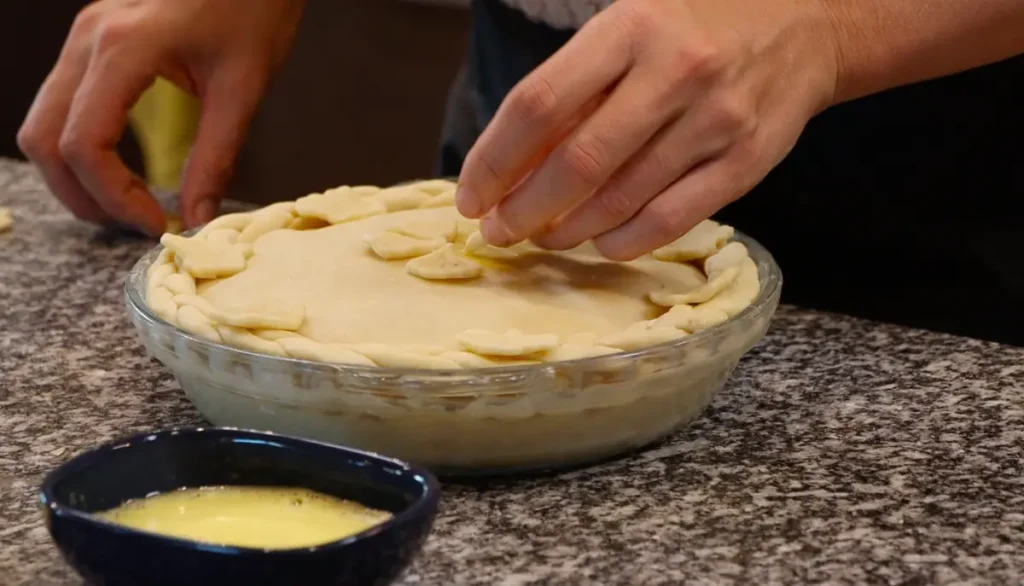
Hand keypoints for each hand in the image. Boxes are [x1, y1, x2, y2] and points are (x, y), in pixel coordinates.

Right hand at [17, 0, 304, 235]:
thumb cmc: (254, 9)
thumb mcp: (244, 88)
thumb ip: (216, 157)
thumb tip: (198, 216)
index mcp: (124, 48)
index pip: (85, 143)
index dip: (114, 198)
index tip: (157, 223)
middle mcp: (88, 39)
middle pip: (45, 139)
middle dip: (83, 195)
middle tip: (136, 222)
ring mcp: (83, 37)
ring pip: (42, 123)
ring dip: (73, 175)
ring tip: (126, 204)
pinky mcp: (91, 41)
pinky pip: (60, 105)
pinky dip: (78, 148)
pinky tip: (121, 171)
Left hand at [455, 0, 837, 259]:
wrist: (805, 26)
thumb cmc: (695, 27)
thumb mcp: (629, 28)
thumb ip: (575, 87)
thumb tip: (511, 164)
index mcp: (629, 28)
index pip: (538, 104)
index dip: (493, 159)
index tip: (471, 196)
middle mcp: (674, 72)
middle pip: (576, 162)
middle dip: (524, 209)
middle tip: (499, 231)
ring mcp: (715, 120)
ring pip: (621, 199)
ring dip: (568, 230)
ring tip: (543, 237)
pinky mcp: (745, 162)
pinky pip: (672, 219)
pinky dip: (624, 241)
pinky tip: (599, 244)